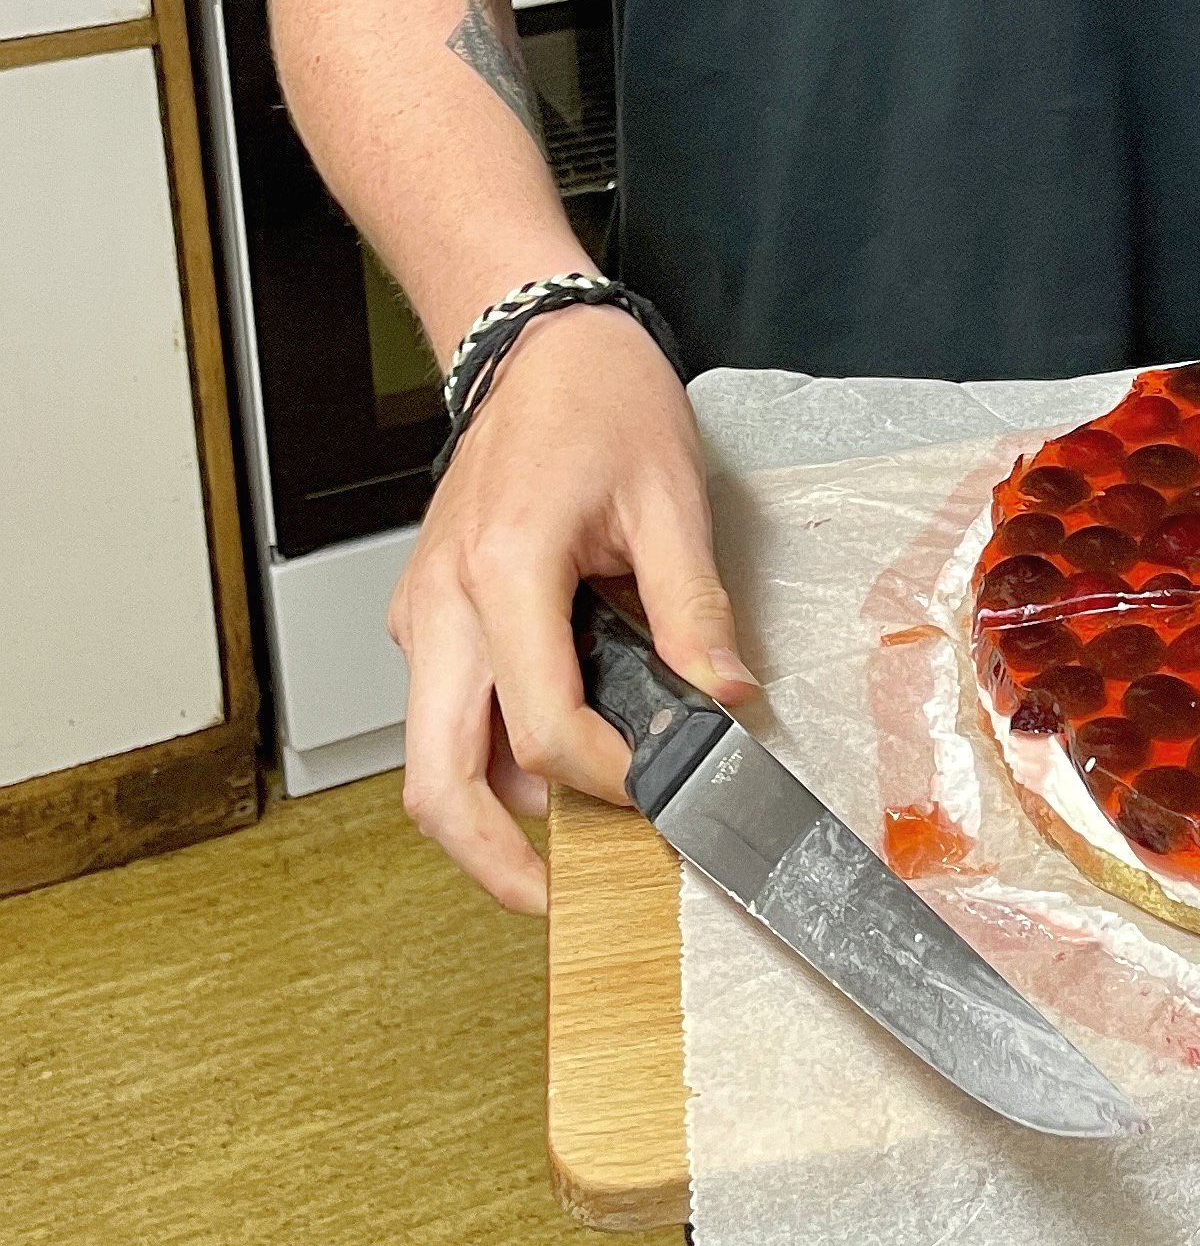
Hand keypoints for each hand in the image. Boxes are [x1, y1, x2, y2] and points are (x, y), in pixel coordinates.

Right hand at [387, 304, 752, 912]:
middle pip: (435, 779)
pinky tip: (559, 760)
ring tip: (579, 831)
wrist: (538, 344)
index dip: (608, 781)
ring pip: (432, 756)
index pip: (544, 728)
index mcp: (505, 572)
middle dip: (492, 861)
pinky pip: (447, 713)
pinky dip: (491, 757)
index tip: (666, 788)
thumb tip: (726, 699)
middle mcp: (444, 606)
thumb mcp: (671, 500)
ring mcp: (426, 615)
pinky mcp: (432, 617)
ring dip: (492, 812)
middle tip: (559, 901)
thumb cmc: (601, 402)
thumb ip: (694, 610)